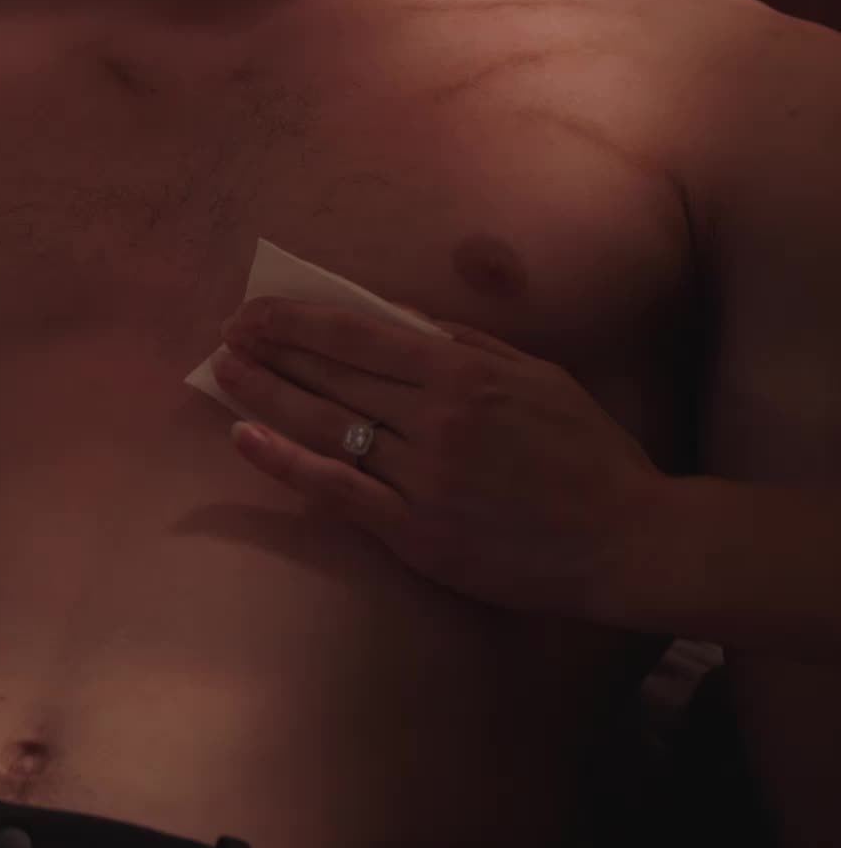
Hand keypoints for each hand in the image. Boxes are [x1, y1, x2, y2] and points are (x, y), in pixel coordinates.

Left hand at [213, 296, 668, 623]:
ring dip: (267, 397)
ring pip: (327, 428)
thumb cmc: (586, 450)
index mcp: (462, 372)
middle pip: (333, 376)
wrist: (623, 538)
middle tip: (227, 336)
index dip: (299, 321)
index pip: (358, 335)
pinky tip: (247, 439)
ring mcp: (423, 479)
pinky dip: (287, 463)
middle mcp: (435, 419)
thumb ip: (464, 341)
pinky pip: (338, 493)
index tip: (257, 310)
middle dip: (272, 352)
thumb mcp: (535, 373)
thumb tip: (394, 313)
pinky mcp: (418, 534)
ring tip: (225, 375)